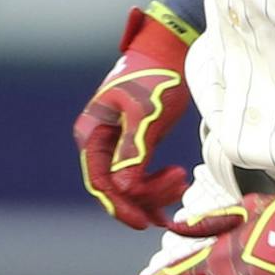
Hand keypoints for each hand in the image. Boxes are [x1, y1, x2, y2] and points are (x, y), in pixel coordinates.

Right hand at [74, 8, 193, 229]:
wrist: (169, 52)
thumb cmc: (156, 77)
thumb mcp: (146, 114)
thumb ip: (133, 151)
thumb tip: (122, 189)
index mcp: (92, 132)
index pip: (99, 181)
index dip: (119, 205)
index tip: (143, 222)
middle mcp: (98, 142)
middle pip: (115, 188)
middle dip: (145, 195)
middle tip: (179, 183)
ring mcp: (115, 145)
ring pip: (129, 185)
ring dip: (155, 190)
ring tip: (181, 177)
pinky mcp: (134, 146)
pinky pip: (140, 176)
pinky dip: (157, 184)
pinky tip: (177, 178)